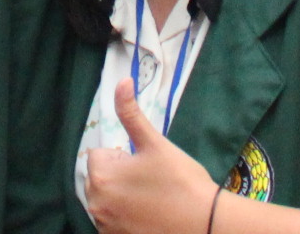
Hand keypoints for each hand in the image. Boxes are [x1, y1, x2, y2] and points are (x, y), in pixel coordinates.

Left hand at [83, 81, 219, 233]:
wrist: (204, 224)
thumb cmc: (180, 182)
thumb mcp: (155, 143)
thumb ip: (131, 114)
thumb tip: (121, 81)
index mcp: (100, 177)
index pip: (100, 155)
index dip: (123, 156)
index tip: (145, 165)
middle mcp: (95, 204)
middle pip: (101, 178)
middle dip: (120, 176)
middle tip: (151, 181)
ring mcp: (104, 226)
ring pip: (107, 199)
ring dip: (122, 197)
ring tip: (152, 199)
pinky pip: (113, 220)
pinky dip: (125, 217)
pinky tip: (149, 216)